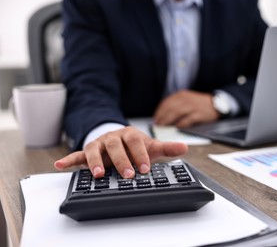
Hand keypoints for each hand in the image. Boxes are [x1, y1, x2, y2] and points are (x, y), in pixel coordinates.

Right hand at [54, 126, 187, 178]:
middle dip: (121, 160)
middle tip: (128, 174)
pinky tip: (59, 165)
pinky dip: (68, 159)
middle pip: (115, 146)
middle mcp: (113, 137)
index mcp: (130, 134)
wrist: (120, 139)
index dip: (140, 154)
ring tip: (96, 174)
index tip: (145, 168)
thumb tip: (185, 147)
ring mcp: (100, 144)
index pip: (135, 142)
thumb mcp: (151, 147)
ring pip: (95, 150)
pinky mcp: (88, 152)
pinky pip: (77, 155)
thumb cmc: (136, 146)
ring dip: (95, 162)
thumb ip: (166, 148)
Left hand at [154, 90, 218, 127]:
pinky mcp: (199, 113)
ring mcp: (193, 106)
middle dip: (162, 117)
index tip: (155, 119)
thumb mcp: (187, 100)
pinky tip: (177, 127)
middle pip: (170, 108)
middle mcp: (186, 99)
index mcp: (181, 95)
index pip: (166, 102)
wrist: (216, 104)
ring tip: (164, 127)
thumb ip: (176, 106)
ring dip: (169, 120)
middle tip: (158, 125)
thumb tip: (163, 117)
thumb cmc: (198, 104)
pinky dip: (181, 123)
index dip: (159, 111)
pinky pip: (188, 119)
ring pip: (177, 112)